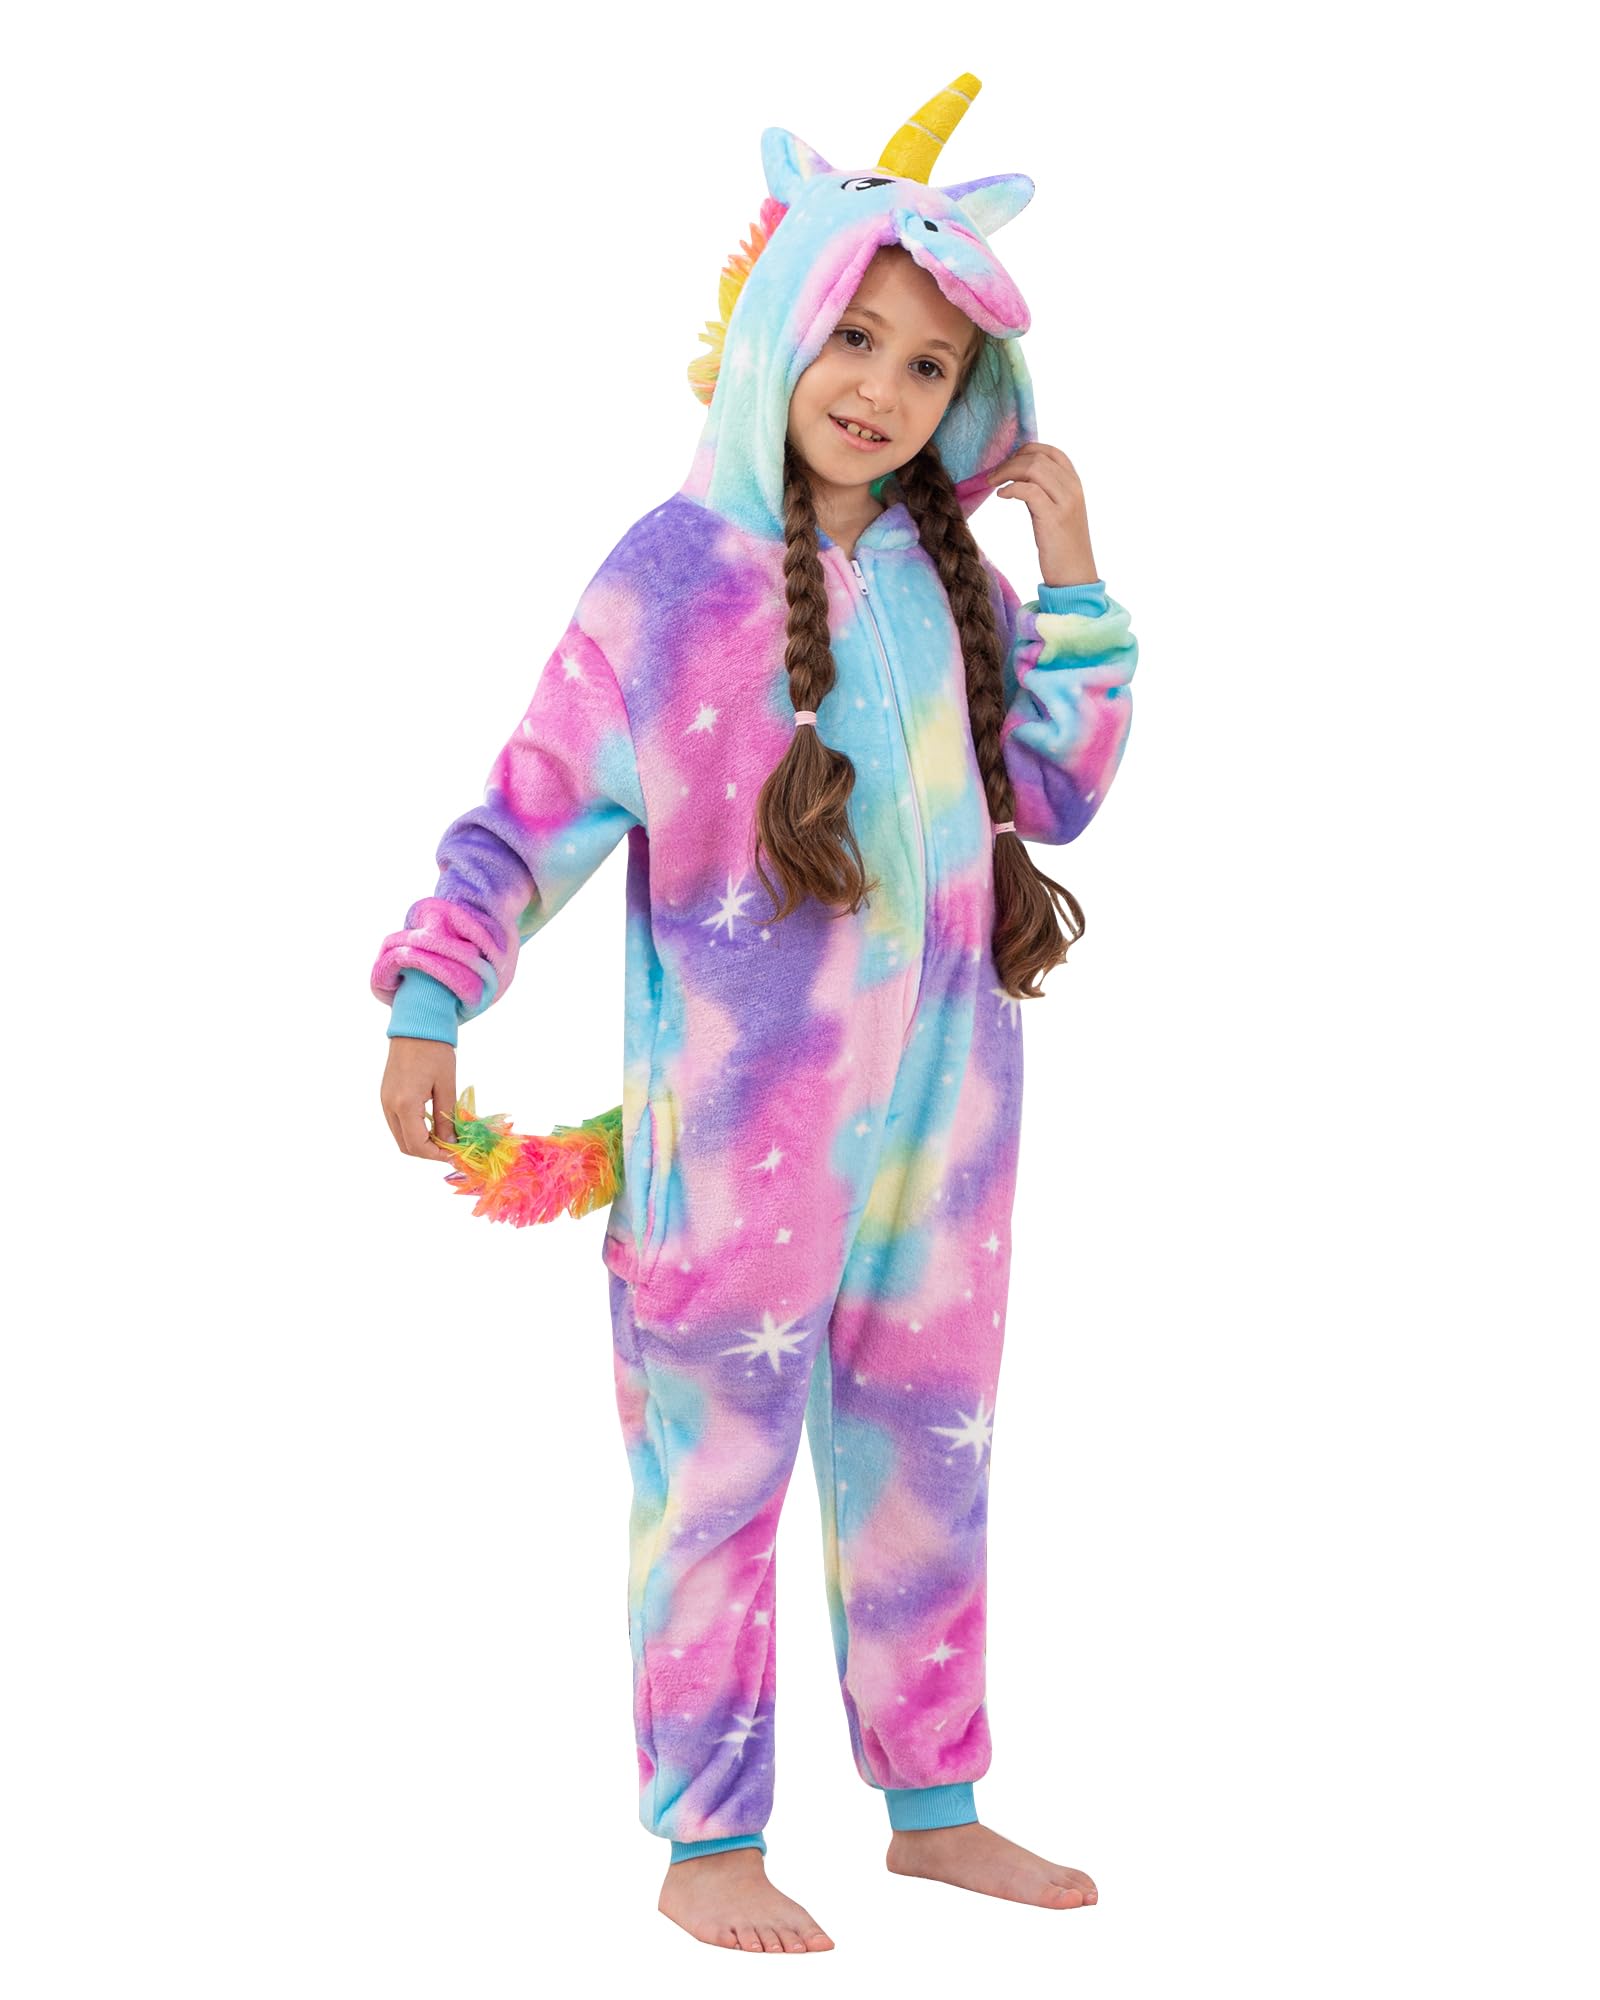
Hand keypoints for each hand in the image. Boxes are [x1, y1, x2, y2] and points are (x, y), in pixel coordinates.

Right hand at [381, 1037, 458, 1161]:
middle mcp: (389, 1106)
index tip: (455, 1155)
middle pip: (405, 1146)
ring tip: (444, 1137)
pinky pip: (397, 1124)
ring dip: (421, 1143)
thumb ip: (446, 1118)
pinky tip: (432, 1125)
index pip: (417, 1145)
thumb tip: (451, 1143)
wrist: (416, 1026)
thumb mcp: (446, 1086)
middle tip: (451, 1149)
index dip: (437, 1156)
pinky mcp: (386, 1096)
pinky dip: (413, 1131)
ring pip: (400, 1137)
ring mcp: (384, 1101)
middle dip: (428, 1153)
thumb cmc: (435, 1051)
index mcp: (405, 1104)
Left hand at [985, 442, 1097, 586]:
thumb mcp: (1057, 512)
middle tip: (992, 476)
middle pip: (1037, 458)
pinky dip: (1011, 488)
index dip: (1026, 450)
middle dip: (1010, 462)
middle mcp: (1073, 488)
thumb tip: (1018, 476)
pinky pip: (1029, 491)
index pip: (1051, 451)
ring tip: (992, 483)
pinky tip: (1001, 496)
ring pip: (1033, 468)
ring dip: (1007, 472)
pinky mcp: (1053, 518)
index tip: (1008, 461)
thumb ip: (1045, 491)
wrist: (1075, 576)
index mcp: (1075, 484)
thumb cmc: (1062, 547)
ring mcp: (1065, 502)